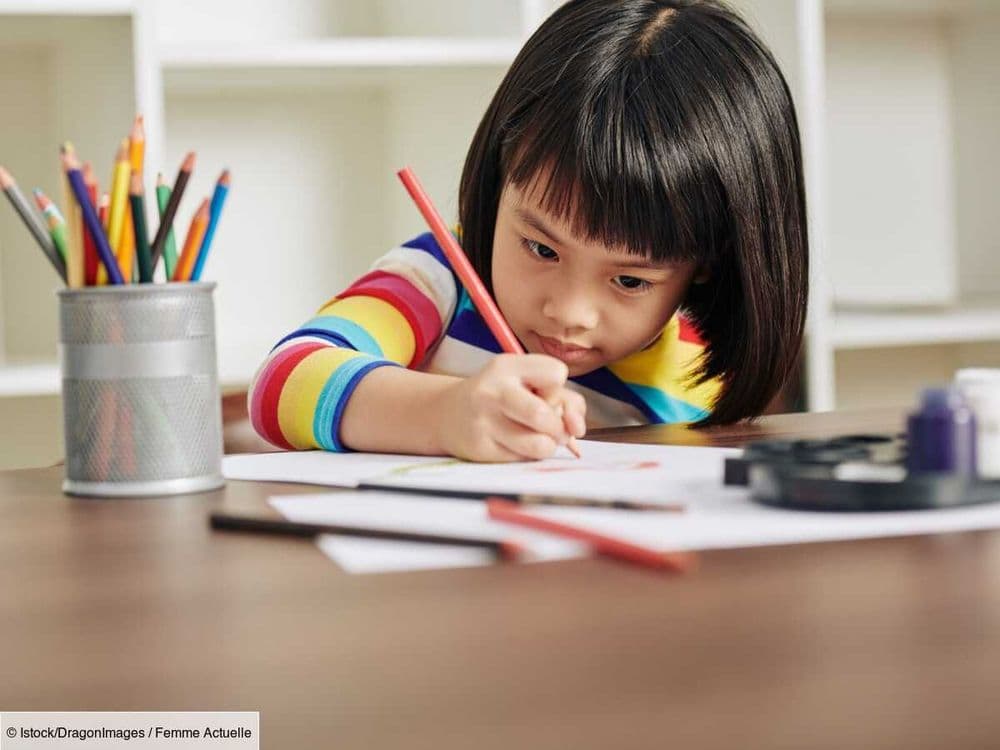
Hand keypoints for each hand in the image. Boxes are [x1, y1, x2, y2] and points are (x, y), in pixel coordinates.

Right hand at [434, 353, 586, 461]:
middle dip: (559, 428)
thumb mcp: (526, 382)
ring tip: (537, 438)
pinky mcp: (481, 448)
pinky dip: (528, 455)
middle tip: (550, 427)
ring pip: (539, 445)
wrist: (447, 413)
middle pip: (545, 415)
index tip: (543, 393)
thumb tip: (576, 428)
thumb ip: (564, 399)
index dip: (558, 388)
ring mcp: (484, 421)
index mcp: (507, 366)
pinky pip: (523, 459)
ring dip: (547, 446)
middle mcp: (494, 391)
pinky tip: (514, 444)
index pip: (557, 374)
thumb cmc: (501, 396)